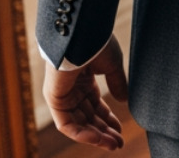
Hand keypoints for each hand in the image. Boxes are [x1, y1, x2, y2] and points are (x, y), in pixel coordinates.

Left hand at [44, 35, 127, 150]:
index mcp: (83, 79)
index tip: (121, 130)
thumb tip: (124, 101)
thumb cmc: (97, 44)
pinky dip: (82, 134)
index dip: (108, 119)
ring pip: (78, 123)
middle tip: (119, 143)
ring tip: (113, 145)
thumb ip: (117, 83)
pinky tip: (99, 139)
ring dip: (96, 136)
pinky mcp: (54, 100)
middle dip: (104, 131)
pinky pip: (67, 124)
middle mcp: (72, 89)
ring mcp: (62, 95)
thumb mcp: (112, 66)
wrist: (82, 34)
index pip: (95, 105)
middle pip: (87, 117)